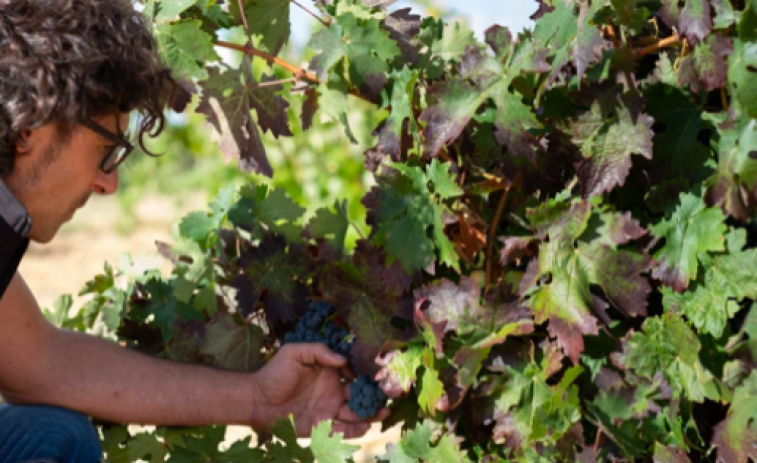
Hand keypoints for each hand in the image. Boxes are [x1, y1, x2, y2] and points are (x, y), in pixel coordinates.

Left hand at [249, 343, 388, 437]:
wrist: (257, 399)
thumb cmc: (275, 372)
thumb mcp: (294, 352)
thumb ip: (319, 351)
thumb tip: (343, 359)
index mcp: (331, 372)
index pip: (355, 372)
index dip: (368, 373)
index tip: (381, 373)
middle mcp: (334, 391)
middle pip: (361, 394)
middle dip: (376, 396)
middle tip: (390, 396)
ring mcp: (329, 410)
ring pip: (356, 413)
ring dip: (370, 414)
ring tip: (383, 412)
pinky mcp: (322, 427)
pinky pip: (342, 430)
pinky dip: (355, 430)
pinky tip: (365, 426)